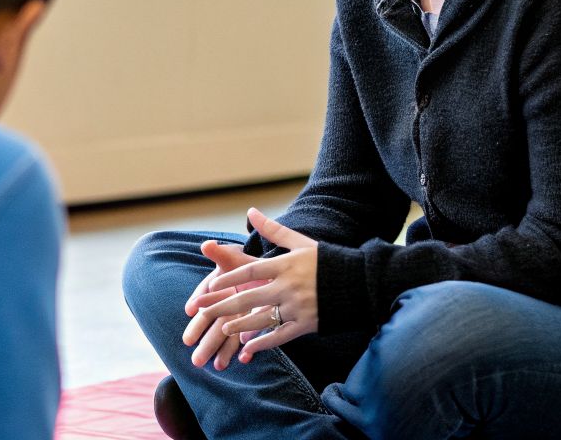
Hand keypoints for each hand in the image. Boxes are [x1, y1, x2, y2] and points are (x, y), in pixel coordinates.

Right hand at [181, 240, 262, 370]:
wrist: (266, 274)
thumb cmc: (247, 267)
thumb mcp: (235, 258)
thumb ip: (221, 253)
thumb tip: (206, 244)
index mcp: (220, 289)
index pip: (207, 294)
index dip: (199, 300)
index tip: (190, 309)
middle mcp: (226, 305)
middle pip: (213, 319)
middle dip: (203, 335)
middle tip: (191, 349)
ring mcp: (239, 317)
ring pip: (228, 334)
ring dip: (221, 349)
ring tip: (216, 365)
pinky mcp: (252, 326)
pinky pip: (249, 339)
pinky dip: (246, 349)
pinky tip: (244, 359)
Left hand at [193, 208, 319, 361]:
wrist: (359, 283)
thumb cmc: (327, 260)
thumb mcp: (301, 242)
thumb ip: (274, 230)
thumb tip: (250, 212)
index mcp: (286, 265)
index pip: (250, 271)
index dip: (229, 278)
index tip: (210, 285)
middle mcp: (288, 286)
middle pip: (249, 297)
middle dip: (222, 304)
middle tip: (201, 310)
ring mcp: (297, 307)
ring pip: (262, 319)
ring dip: (239, 325)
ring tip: (222, 329)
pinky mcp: (306, 324)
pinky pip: (280, 336)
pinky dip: (263, 343)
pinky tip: (248, 348)